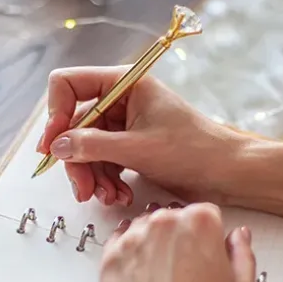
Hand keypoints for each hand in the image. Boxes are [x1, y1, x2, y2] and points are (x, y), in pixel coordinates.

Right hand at [36, 66, 247, 205]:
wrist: (228, 173)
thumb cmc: (194, 150)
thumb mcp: (138, 148)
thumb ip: (92, 145)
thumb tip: (57, 146)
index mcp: (123, 83)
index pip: (68, 84)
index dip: (55, 113)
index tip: (54, 145)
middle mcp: (119, 99)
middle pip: (73, 124)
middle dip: (76, 160)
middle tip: (83, 189)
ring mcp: (122, 124)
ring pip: (85, 148)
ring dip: (92, 176)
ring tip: (109, 198)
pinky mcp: (127, 145)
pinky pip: (101, 161)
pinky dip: (105, 181)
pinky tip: (119, 196)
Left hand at [101, 203, 255, 281]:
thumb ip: (241, 253)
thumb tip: (237, 238)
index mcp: (199, 222)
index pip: (205, 212)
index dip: (208, 234)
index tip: (207, 250)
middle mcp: (162, 223)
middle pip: (172, 217)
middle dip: (180, 236)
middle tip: (186, 268)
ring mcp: (132, 239)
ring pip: (144, 227)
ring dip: (153, 243)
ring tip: (163, 276)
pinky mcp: (109, 257)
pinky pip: (119, 242)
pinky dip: (130, 253)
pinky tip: (141, 274)